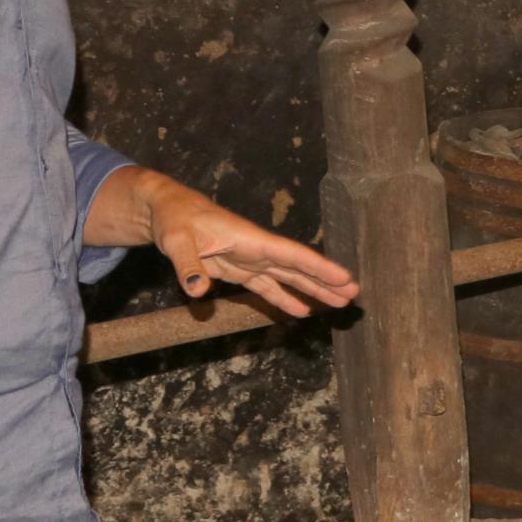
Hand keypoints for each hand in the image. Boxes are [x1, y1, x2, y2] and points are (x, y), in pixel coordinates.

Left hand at [140, 176, 357, 316]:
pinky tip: (301, 310)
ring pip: (289, 277)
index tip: (346, 278)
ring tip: (340, 303)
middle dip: (327, 281)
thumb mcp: (177, 241)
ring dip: (314, 290)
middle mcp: (258, 250)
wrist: (167, 210)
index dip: (320, 268)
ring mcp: (251, 260)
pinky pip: (269, 286)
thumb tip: (198, 292)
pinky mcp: (241, 270)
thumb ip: (188, 266)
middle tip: (354, 295)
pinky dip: (285, 298)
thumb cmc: (174, 220)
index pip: (292, 255)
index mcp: (251, 239)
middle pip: (299, 268)